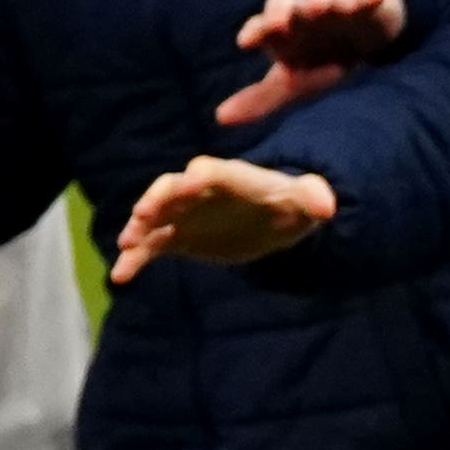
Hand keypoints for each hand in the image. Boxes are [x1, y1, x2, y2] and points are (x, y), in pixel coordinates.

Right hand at [112, 155, 339, 276]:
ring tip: (126, 245)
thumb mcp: (305, 202)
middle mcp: (200, 192)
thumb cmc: (290, 204)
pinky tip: (121, 276)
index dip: (201, 177)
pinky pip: (151, 246)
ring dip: (139, 228)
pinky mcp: (177, 237)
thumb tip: (328, 205)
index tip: (188, 182)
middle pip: (173, 188)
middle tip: (142, 213)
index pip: (214, 172)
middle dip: (158, 199)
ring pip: (155, 217)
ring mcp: (184, 213)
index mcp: (232, 179)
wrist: (273, 221)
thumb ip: (313, 198)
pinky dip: (135, 259)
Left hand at [213, 0, 407, 123]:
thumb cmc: (321, 60)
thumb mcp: (293, 83)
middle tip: (279, 23)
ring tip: (320, 7)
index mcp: (281, 31)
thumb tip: (221, 118)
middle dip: (279, 11)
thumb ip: (259, 99)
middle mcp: (301, 13)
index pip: (261, 27)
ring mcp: (331, 4)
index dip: (253, 32)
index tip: (245, 44)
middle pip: (282, 3)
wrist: (365, 39)